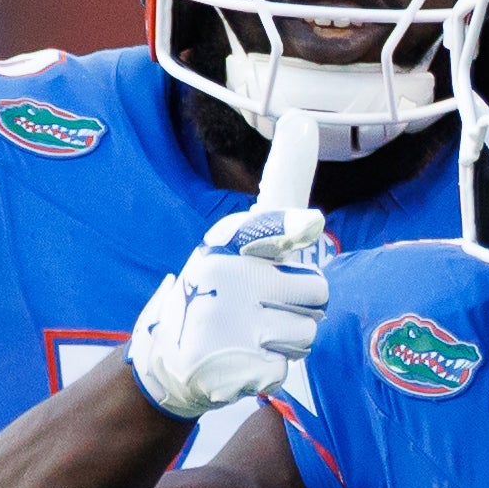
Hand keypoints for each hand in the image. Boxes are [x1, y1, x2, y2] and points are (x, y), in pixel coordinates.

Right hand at [130, 110, 328, 418]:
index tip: (311, 224)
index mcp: (228, 242)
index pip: (267, 227)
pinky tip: (241, 362)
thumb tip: (303, 119)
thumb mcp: (240, 239)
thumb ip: (280, 200)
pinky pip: (286, 365)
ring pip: (308, 332)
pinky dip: (270, 368)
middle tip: (264, 308)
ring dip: (289, 339)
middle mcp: (224, 275)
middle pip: (317, 291)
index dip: (291, 227)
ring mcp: (227, 322)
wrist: (171, 359)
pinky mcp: (232, 363)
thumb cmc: (222, 290)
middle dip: (303, 305)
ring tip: (251, 335)